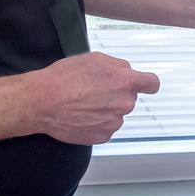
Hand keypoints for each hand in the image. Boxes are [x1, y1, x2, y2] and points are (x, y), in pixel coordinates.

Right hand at [26, 52, 160, 144]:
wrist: (42, 102)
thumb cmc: (64, 78)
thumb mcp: (94, 58)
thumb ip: (118, 65)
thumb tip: (127, 72)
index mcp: (125, 82)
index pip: (152, 84)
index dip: (147, 84)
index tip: (144, 85)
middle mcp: (124, 104)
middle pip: (129, 98)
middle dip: (117, 94)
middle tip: (94, 90)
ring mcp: (113, 123)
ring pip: (117, 114)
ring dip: (106, 109)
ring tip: (83, 103)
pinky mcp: (102, 137)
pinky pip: (106, 128)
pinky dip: (97, 123)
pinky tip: (81, 116)